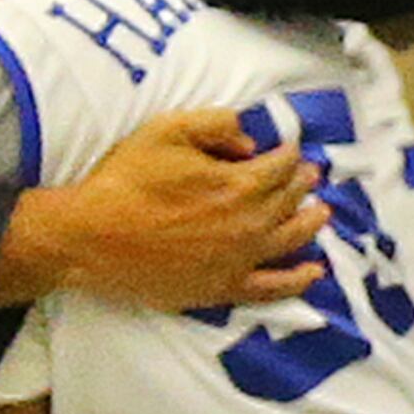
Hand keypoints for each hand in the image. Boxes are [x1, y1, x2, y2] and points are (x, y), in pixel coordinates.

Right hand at [36, 112, 327, 310]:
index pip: (280, 165)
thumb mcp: (167, 130)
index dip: (290, 154)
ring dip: (311, 223)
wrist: (91, 237)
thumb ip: (216, 124)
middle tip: (311, 176)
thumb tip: (251, 139)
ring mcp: (239, 259)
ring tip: (322, 213)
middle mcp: (248, 223)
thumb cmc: (125, 181)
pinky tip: (313, 272)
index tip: (293, 150)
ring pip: (291, 240)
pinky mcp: (223, 288)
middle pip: (289, 200)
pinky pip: (273, 288)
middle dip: (303, 183)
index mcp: (238, 183)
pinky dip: (298, 280)